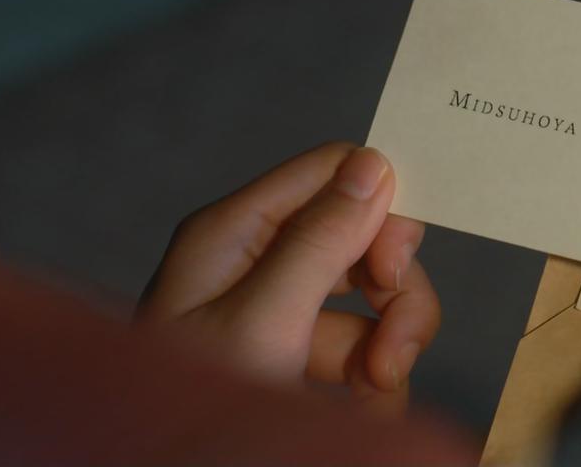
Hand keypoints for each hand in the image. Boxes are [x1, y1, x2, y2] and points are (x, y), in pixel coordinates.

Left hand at [136, 142, 436, 411]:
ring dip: (391, 348)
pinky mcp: (294, 363)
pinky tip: (362, 415)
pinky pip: (363, 352)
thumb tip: (373, 165)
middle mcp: (257, 262)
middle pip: (364, 239)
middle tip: (392, 356)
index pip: (333, 172)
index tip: (393, 271)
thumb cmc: (185, 408)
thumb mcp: (259, 323)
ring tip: (373, 399)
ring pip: (373, 303)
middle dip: (394, 295)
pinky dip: (377, 385)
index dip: (381, 210)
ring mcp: (278, 316)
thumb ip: (318, 242)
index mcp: (233, 232)